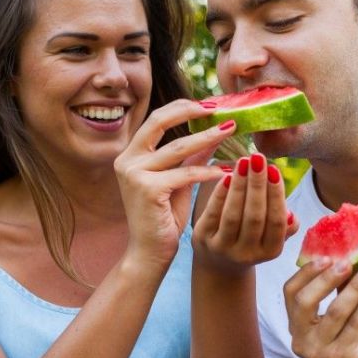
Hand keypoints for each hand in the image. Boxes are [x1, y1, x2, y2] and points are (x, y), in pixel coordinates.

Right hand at [114, 99, 232, 272]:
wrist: (149, 253)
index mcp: (130, 154)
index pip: (156, 119)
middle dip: (191, 111)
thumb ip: (191, 157)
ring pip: (178, 147)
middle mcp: (127, 160)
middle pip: (160, 121)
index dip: (183, 107)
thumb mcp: (178, 181)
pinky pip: (186, 174)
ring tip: (231, 130)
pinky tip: (228, 170)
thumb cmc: (162, 218)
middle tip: (219, 109)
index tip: (209, 105)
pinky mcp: (147, 189)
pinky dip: (209, 171)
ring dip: (208, 138)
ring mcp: (134, 173)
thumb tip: (213, 132)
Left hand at [192, 154, 299, 273]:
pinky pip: (213, 212)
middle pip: (254, 216)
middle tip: (259, 157)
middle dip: (257, 184)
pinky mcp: (203, 239)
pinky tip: (226, 175)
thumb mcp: (271, 239)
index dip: (276, 195)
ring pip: (233, 214)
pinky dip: (220, 193)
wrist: (219, 264)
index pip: (276, 222)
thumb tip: (291, 214)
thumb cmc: (252, 241)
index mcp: (270, 251)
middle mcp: (247, 254)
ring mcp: (223, 248)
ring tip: (244, 161)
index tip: (274, 169)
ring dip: (239, 185)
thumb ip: (286, 227)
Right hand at [283, 260, 357, 357]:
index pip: (290, 293)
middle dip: (326, 278)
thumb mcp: (341, 318)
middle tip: (348, 261)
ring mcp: (320, 352)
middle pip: (304, 301)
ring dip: (356, 286)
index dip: (306, 272)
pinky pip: (357, 323)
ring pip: (335, 311)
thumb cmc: (353, 348)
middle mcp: (302, 341)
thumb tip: (347, 257)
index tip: (327, 256)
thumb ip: (339, 293)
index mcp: (297, 327)